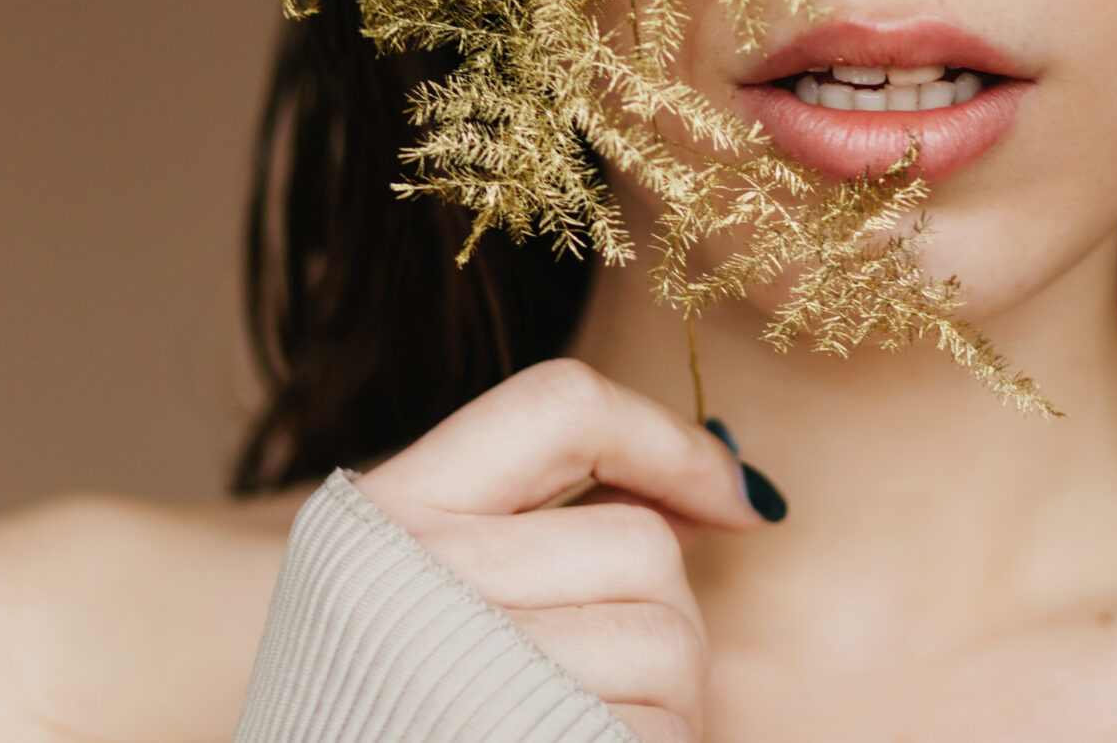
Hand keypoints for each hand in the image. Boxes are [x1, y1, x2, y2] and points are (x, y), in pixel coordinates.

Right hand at [355, 358, 773, 742]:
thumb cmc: (382, 707)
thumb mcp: (412, 587)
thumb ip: (528, 520)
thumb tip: (726, 488)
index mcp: (382, 518)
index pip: (563, 406)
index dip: (669, 440)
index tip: (734, 497)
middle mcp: (415, 579)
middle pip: (641, 545)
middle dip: (660, 610)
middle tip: (599, 673)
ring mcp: (467, 671)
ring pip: (670, 639)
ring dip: (667, 694)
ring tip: (585, 724)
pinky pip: (657, 729)